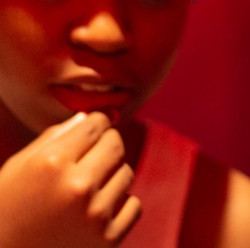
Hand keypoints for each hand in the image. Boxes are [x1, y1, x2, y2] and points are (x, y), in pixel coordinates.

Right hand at [0, 111, 140, 246]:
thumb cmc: (6, 210)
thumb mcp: (19, 167)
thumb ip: (55, 136)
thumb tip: (90, 116)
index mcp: (52, 162)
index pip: (97, 123)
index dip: (94, 125)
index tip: (88, 134)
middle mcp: (77, 186)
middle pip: (116, 143)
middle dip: (105, 146)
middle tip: (89, 161)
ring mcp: (95, 215)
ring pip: (127, 173)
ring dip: (111, 178)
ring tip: (86, 192)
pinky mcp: (109, 240)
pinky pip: (134, 205)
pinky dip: (120, 207)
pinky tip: (95, 213)